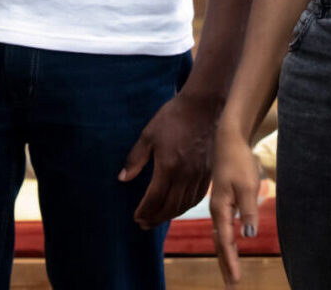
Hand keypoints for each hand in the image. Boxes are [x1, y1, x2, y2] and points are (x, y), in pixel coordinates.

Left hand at [119, 91, 215, 227]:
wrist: (202, 107)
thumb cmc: (173, 117)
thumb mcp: (148, 134)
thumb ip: (135, 158)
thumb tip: (122, 178)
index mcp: (168, 166)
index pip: (155, 198)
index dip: (145, 210)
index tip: (136, 218)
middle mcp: (185, 175)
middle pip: (170, 206)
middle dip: (155, 218)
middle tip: (143, 224)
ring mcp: (199, 175)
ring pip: (184, 205)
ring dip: (169, 215)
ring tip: (157, 218)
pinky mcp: (208, 173)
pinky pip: (197, 197)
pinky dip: (185, 207)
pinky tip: (177, 207)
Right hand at [209, 123, 263, 284]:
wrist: (228, 139)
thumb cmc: (238, 161)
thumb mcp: (247, 185)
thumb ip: (248, 211)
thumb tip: (247, 236)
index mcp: (221, 207)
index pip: (225, 241)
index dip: (230, 261)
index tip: (235, 281)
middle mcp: (217, 209)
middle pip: (219, 242)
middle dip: (224, 265)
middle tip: (230, 286)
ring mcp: (220, 204)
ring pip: (220, 236)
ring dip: (224, 255)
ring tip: (229, 273)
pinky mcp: (224, 200)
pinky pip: (222, 227)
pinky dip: (225, 241)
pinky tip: (229, 245)